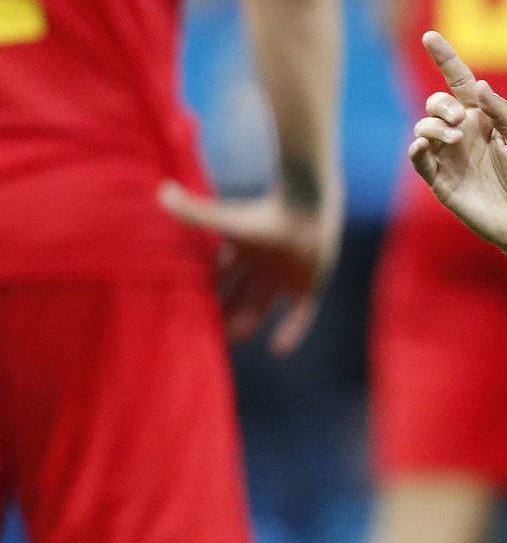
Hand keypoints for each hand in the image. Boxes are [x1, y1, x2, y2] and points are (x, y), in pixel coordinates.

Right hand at [159, 180, 341, 354]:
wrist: (308, 207)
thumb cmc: (265, 214)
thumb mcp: (225, 222)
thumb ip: (193, 213)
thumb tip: (160, 191)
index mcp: (244, 248)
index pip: (221, 275)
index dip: (208, 292)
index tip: (190, 310)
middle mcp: (265, 263)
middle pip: (241, 293)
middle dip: (226, 312)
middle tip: (208, 333)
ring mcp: (288, 273)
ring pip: (265, 303)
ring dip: (250, 321)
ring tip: (234, 341)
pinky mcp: (310, 283)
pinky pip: (300, 313)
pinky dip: (291, 331)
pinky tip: (278, 350)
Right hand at [407, 31, 506, 255]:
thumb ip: (501, 112)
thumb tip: (479, 86)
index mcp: (485, 118)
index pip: (460, 82)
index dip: (445, 59)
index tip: (430, 36)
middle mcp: (463, 133)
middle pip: (436, 103)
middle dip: (441, 104)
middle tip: (460, 121)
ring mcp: (450, 156)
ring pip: (423, 127)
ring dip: (433, 126)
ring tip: (454, 139)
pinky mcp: (441, 181)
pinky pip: (419, 159)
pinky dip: (416, 148)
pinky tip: (422, 145)